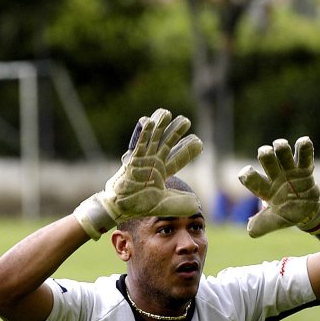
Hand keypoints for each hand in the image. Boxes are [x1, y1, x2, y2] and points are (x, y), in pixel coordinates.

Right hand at [74, 108, 202, 238]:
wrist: (120, 207)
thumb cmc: (139, 205)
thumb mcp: (163, 205)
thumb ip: (179, 204)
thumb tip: (196, 204)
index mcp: (162, 172)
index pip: (178, 159)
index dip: (188, 151)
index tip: (199, 143)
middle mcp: (154, 163)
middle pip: (167, 144)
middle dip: (176, 132)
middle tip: (185, 121)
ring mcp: (143, 160)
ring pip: (153, 139)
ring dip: (160, 126)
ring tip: (167, 113)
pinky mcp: (132, 160)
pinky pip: (139, 144)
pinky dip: (143, 134)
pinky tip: (149, 121)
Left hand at [238, 136, 319, 236]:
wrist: (308, 213)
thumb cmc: (288, 215)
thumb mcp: (276, 222)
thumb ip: (263, 225)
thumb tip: (250, 231)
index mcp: (265, 189)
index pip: (253, 180)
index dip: (248, 176)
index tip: (245, 173)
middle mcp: (275, 176)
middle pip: (267, 160)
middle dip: (265, 154)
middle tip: (265, 153)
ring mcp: (290, 171)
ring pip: (283, 153)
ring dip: (281, 147)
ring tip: (280, 145)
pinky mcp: (304, 169)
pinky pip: (304, 156)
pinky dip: (304, 148)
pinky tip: (303, 141)